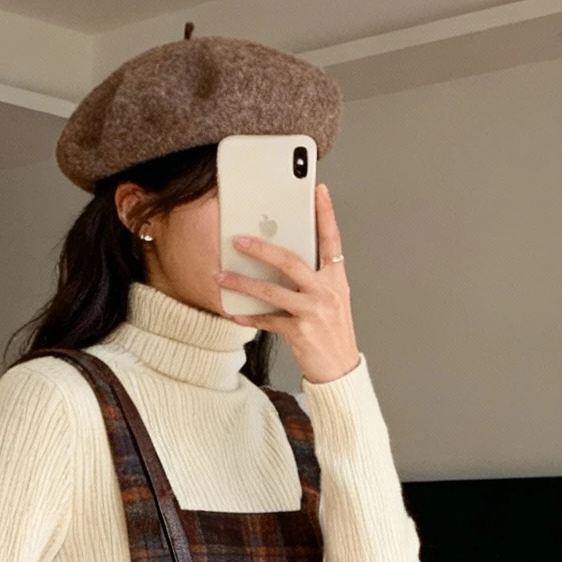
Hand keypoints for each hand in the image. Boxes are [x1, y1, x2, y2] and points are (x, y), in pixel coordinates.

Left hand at [218, 184, 359, 384]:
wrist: (340, 370)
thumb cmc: (333, 332)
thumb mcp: (331, 299)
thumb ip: (314, 277)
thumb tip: (281, 257)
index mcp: (336, 279)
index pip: (332, 239)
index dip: (326, 214)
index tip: (319, 190)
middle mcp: (327, 292)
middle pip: (291, 261)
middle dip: (262, 248)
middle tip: (238, 238)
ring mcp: (313, 312)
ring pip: (272, 291)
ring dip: (242, 282)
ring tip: (221, 275)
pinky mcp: (300, 333)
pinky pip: (267, 320)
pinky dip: (248, 316)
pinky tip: (233, 313)